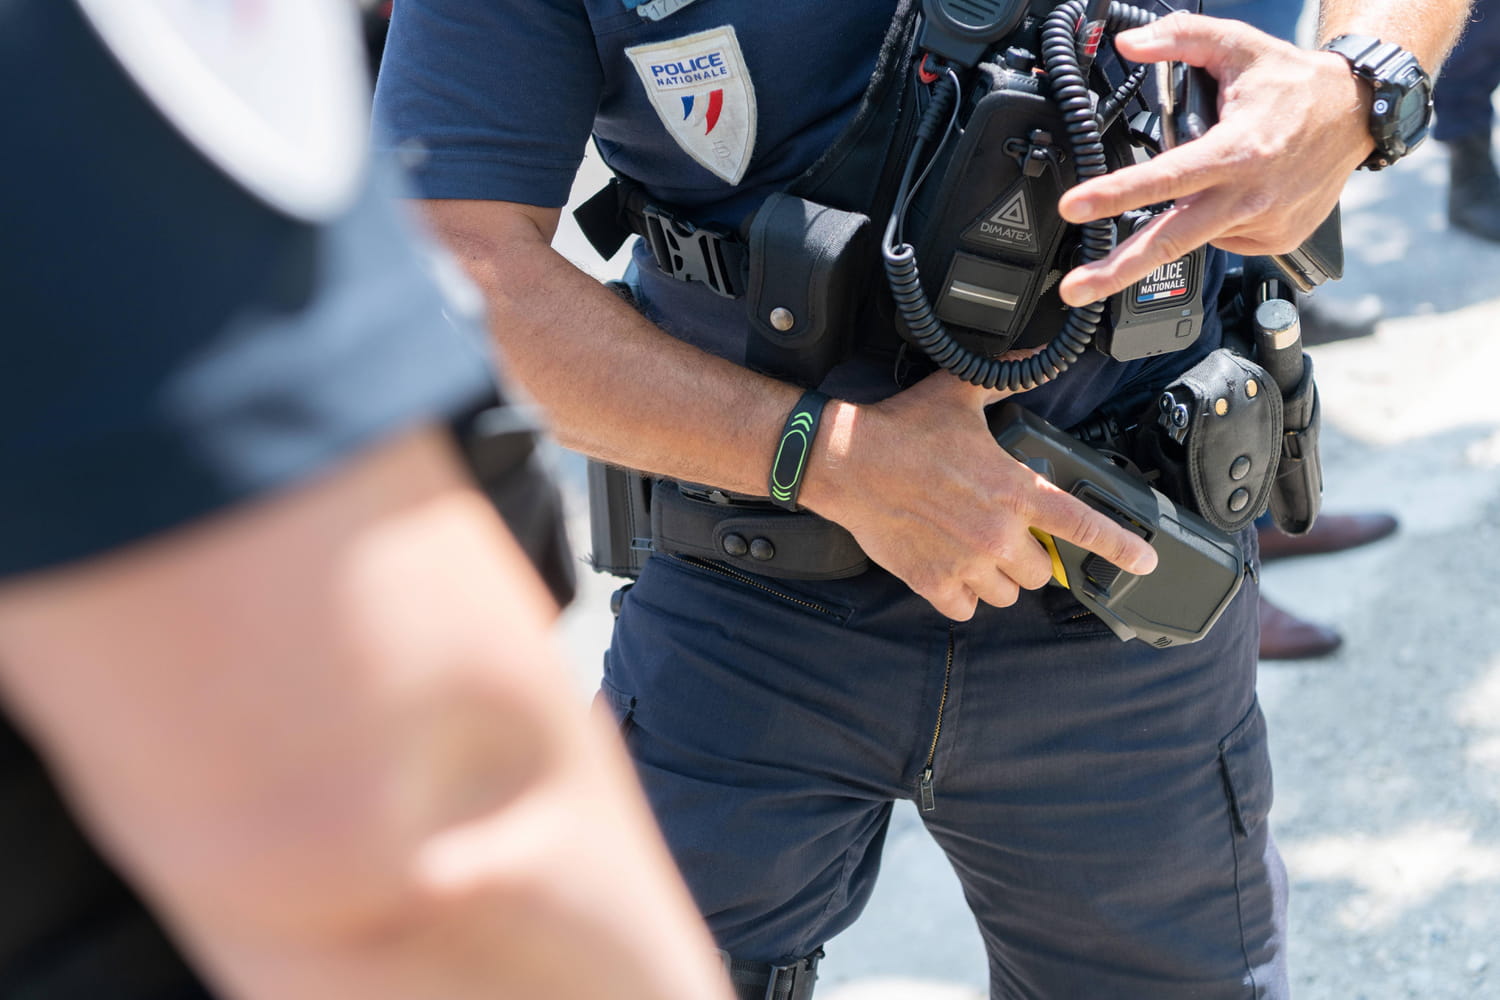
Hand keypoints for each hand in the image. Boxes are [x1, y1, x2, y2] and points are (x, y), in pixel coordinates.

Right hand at [800, 372, 1157, 620]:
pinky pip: (967, 608)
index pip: (1085, 526)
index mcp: (1015, 490)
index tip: (1145, 561)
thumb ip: (1004, 377)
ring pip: (1008, 594)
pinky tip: (951, 571)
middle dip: (1030, 557)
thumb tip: (1031, 353)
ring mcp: (966, 563)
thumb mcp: (959, 394)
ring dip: (999, 579)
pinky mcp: (933, 583)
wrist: (846, 462)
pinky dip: (963, 596)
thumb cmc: (902, 429)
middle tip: (1006, 537)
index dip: (1122, 547)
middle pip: (1043, 573)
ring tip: (976, 553)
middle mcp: (998, 534)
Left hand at [1057, 13, 1372, 306]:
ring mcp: (1263, 223)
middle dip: (1116, 271)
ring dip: (1187, 212)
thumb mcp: (1239, 45)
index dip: (1115, 194)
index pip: (1165, 177)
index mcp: (1236, 150)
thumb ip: (1182, 36)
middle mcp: (1249, 195)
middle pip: (1170, 241)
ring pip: (1197, 232)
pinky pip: (1225, 237)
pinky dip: (1218, 217)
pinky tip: (1241, 189)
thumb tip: (1130, 43)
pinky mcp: (1275, 240)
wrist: (1358, 114)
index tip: (1075, 208)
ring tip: (1223, 175)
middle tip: (1074, 290)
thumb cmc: (1296, 85)